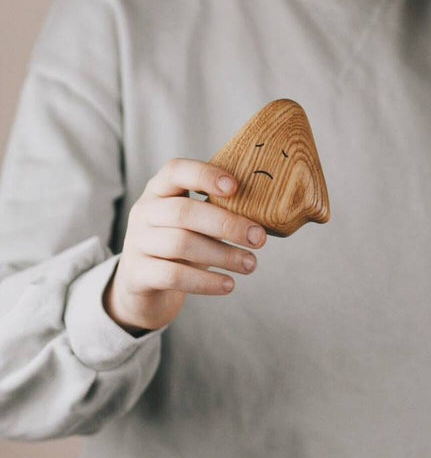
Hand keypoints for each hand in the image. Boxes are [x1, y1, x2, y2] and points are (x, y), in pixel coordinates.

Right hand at [103, 158, 266, 335]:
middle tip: (259, 238)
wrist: (142, 287)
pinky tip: (228, 285)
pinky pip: (174, 276)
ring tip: (250, 265)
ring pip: (181, 244)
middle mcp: (143, 212)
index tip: (235, 187)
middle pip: (183, 212)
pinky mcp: (138, 275)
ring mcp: (137, 243)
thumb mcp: (193, 223)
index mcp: (159, 191)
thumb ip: (216, 211)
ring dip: (223, 255)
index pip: (176, 170)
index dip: (205, 175)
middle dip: (226, 224)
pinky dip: (206, 282)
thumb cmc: (179, 246)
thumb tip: (265, 209)